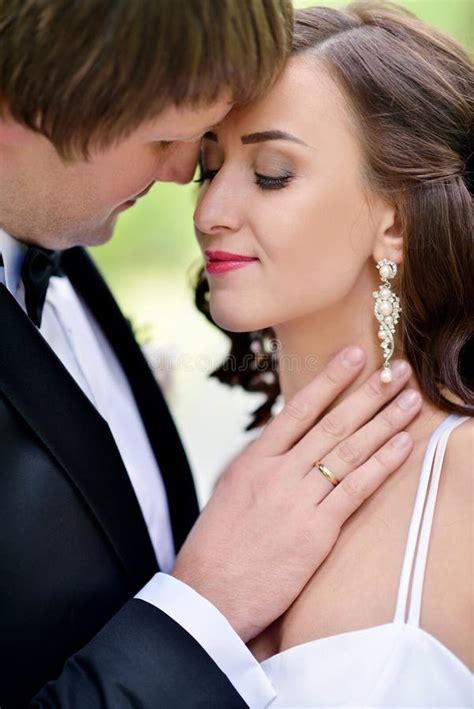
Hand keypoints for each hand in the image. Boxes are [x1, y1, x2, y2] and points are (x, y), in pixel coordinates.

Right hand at [172, 347, 421, 641]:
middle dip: (369, 394)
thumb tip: (286, 443)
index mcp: (253, 461)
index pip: (297, 409)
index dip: (329, 380)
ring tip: (409, 400)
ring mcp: (297, 501)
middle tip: (398, 371)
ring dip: (384, 422)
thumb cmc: (217, 546)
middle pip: (332, 424)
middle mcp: (277, 473)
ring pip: (349, 451)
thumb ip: (261, 465)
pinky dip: (381, 464)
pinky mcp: (316, 532)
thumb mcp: (230, 493)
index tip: (354, 355)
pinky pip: (355, 490)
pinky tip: (402, 444)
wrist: (208, 594)